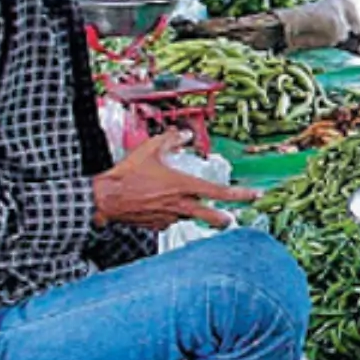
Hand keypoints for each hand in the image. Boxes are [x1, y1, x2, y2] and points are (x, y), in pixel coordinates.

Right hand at [91, 131, 259, 230]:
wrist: (105, 198)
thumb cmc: (127, 174)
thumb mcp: (150, 149)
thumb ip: (171, 139)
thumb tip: (184, 134)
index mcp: (183, 186)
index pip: (220, 192)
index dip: (241, 195)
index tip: (254, 195)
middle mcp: (180, 204)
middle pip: (213, 217)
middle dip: (225, 219)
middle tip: (230, 217)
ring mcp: (169, 217)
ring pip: (189, 217)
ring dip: (191, 212)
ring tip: (183, 203)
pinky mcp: (158, 225)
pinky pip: (171, 220)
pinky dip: (171, 214)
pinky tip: (161, 205)